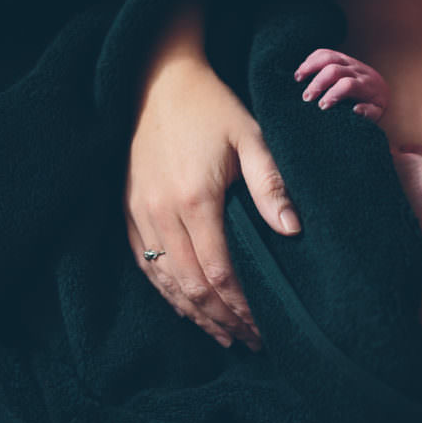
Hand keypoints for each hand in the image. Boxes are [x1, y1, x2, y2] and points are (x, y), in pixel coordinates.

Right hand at [126, 1, 300, 349]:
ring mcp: (139, 213)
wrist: (158, 80)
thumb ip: (272, 186)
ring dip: (194, 313)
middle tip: (250, 342)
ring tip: (224, 336)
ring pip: (165, 281)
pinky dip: (167, 292)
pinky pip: (145, 263)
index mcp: (195, 199)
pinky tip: (186, 307)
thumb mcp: (252, 137)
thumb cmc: (212, 107)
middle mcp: (162, 213)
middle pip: (191, 285)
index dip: (241, 306)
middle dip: (222, 319)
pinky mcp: (128, 210)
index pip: (220, 272)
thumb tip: (293, 231)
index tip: (264, 327)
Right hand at [295, 49, 388, 121]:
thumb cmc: (375, 104)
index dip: (333, 94)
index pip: (347, 85)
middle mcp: (357, 70)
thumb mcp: (378, 112)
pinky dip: (312, 59)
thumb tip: (356, 110)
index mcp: (366, 85)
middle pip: (334, 70)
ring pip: (328, 57)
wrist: (382, 88)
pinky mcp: (342, 58)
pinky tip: (302, 71)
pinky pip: (325, 52)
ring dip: (310, 66)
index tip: (322, 106)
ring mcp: (349, 61)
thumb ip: (369, 113)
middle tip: (306, 98)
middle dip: (318, 83)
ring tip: (297, 78)